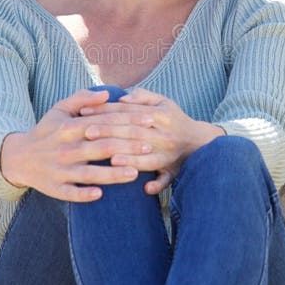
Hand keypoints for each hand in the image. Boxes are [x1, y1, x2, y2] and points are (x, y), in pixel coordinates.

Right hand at [0, 89, 154, 202]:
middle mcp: (66, 148)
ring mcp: (60, 169)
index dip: (128, 121)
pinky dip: (84, 193)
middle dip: (127, 146)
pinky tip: (100, 194)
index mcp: (70, 127)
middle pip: (101, 147)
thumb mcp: (59, 109)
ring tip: (135, 172)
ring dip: (112, 174)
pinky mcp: (54, 188)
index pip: (104, 122)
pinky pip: (70, 193)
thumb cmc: (46, 131)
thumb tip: (107, 93)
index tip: (149, 121)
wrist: (18, 157)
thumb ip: (82, 99)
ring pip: (89, 172)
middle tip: (150, 146)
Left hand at [79, 88, 224, 194]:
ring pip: (147, 156)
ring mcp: (170, 154)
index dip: (105, 111)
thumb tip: (122, 98)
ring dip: (129, 159)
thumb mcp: (163, 101)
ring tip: (108, 159)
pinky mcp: (174, 170)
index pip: (128, 111)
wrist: (200, 141)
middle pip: (133, 133)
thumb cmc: (174, 119)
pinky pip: (166, 179)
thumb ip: (142, 97)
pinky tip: (144, 188)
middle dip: (109, 132)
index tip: (84, 112)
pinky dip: (156, 184)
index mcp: (161, 115)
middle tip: (86, 133)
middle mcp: (165, 134)